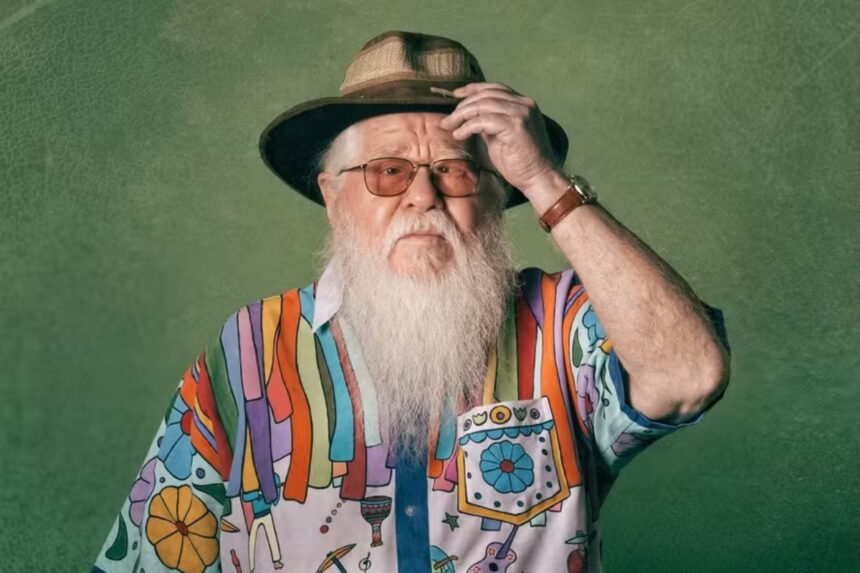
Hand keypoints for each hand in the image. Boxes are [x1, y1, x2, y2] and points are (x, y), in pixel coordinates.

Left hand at [439, 82, 561, 196]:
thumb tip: (468, 118)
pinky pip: (483, 120)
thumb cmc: (520, 162)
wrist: (538, 178)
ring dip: (462, 116)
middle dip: (463, 105)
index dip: (473, 89)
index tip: (456, 95)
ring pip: (483, 105)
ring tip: (450, 127)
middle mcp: (524, 104)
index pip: (495, 88)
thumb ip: (488, 123)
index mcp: (523, 104)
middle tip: (448, 120)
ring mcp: (521, 113)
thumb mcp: (500, 137)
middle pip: (486, 95)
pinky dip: (468, 126)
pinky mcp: (515, 126)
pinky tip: (460, 135)